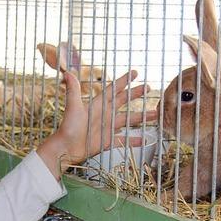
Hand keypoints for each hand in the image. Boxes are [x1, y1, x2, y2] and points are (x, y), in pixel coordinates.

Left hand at [37, 70, 157, 179]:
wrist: (66, 148)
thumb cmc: (68, 127)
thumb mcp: (73, 107)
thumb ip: (73, 90)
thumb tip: (68, 73)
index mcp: (98, 105)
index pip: (114, 90)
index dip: (124, 81)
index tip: (135, 73)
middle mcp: (105, 114)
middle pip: (124, 101)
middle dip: (136, 94)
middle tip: (148, 87)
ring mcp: (107, 128)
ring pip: (128, 120)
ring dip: (141, 117)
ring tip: (155, 114)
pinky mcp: (107, 141)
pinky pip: (124, 140)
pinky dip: (134, 140)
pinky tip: (145, 140)